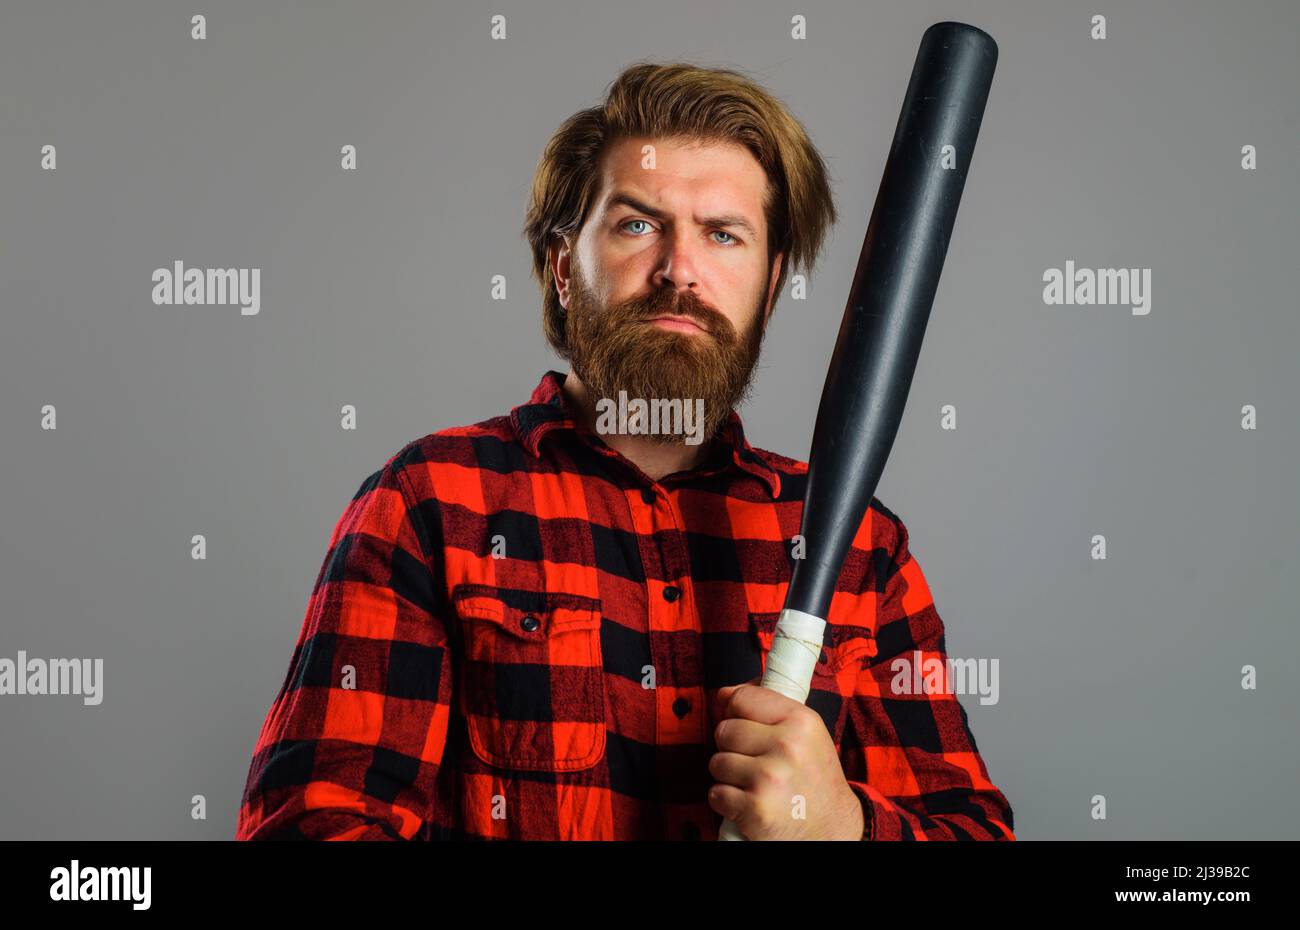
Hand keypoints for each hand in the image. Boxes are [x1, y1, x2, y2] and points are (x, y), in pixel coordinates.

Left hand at [708, 676, 865, 839]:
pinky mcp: (755, 808)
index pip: (742, 698)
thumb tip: (725, 693)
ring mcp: (770, 778)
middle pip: (724, 730)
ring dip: (729, 776)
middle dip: (732, 747)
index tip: (745, 725)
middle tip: (755, 762)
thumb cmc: (813, 778)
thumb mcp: (805, 733)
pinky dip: (726, 802)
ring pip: (717, 762)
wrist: (832, 828)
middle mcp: (787, 746)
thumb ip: (768, 707)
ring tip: (755, 783)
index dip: (735, 711)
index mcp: (801, 720)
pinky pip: (716, 793)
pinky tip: (749, 802)